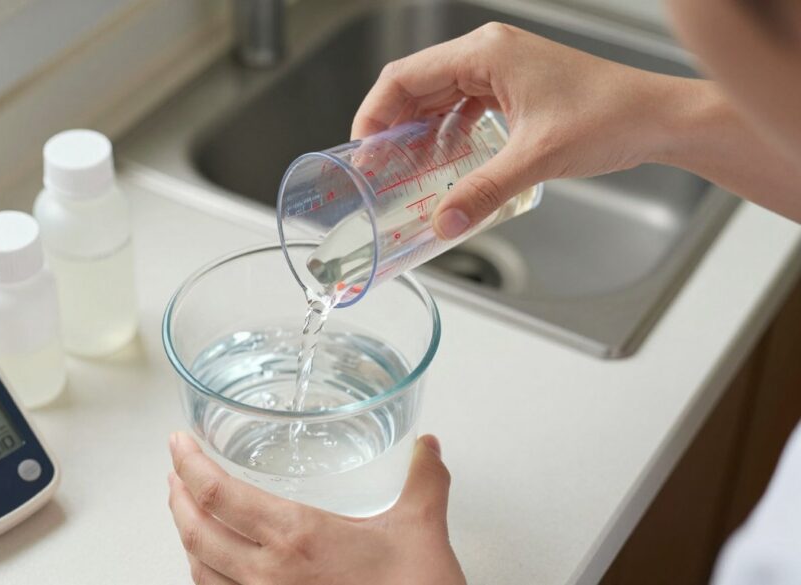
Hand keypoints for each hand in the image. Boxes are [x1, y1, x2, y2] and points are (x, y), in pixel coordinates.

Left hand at [167, 432, 465, 584]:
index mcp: (295, 537)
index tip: (178, 443)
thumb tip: (426, 448)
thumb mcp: (421, 529)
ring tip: (187, 512)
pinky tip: (214, 566)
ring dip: (186, 536)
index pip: (217, 494)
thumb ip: (423, 480)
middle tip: (175, 471)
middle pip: (195, 531)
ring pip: (199, 570)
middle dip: (177, 496)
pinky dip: (204, 574)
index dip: (189, 464)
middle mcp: (268, 574)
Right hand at [351, 23, 687, 238]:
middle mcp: (489, 53)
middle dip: (392, 128)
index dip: (375, 114)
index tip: (363, 150)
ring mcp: (503, 69)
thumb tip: (444, 222)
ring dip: (418, 132)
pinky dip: (446, 133)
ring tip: (402, 171)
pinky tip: (442, 162)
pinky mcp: (515, 88)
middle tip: (377, 169)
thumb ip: (482, 193)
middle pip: (416, 86)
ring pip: (438, 97)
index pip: (405, 77)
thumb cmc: (611, 117)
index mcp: (486, 52)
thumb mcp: (535, 159)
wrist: (657, 119)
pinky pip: (463, 107)